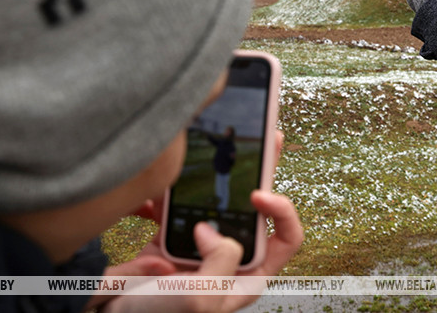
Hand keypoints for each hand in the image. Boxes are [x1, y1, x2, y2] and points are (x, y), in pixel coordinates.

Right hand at [93, 132, 303, 312]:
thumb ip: (220, 261)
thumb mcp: (200, 299)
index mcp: (245, 277)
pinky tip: (152, 191)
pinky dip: (162, 198)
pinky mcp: (169, 242)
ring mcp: (199, 249)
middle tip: (260, 140)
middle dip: (254, 173)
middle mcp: (227, 260)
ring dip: (202, 180)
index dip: (281, 211)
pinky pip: (173, 210)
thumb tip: (211, 230)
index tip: (259, 192)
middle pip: (252, 209)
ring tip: (205, 151)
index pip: (284, 239)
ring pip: (213, 202)